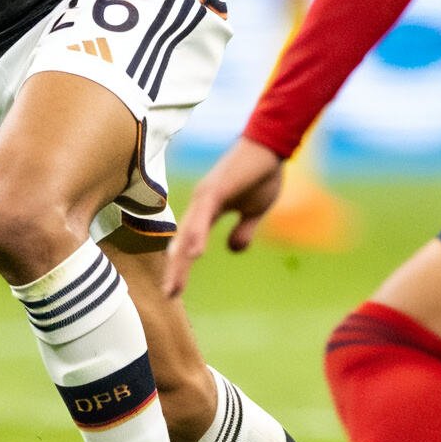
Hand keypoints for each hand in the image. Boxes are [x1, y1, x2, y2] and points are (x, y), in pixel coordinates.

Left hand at [163, 137, 284, 296]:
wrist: (271, 146)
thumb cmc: (263, 174)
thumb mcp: (255, 211)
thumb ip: (243, 231)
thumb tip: (232, 249)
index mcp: (208, 210)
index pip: (190, 243)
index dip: (182, 266)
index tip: (175, 290)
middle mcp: (201, 203)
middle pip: (183, 242)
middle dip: (176, 269)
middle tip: (169, 295)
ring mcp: (206, 195)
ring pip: (189, 233)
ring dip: (181, 260)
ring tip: (175, 284)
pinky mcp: (216, 189)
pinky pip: (204, 216)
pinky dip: (197, 235)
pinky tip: (194, 254)